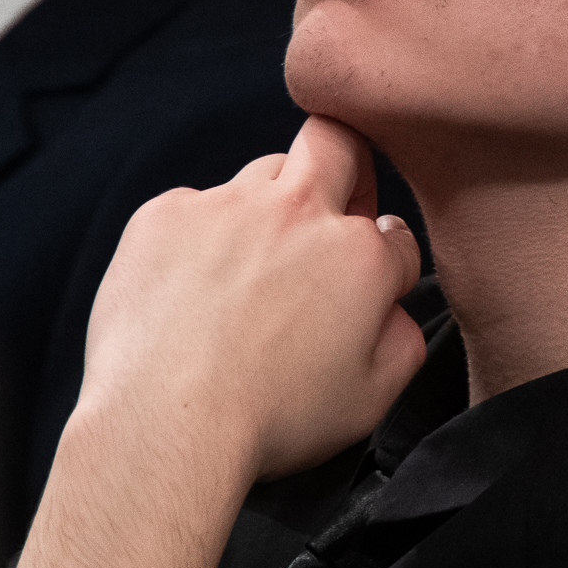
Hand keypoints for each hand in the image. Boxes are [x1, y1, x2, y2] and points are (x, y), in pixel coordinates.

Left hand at [0, 119, 426, 567]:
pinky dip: (196, 240)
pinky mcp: (166, 213)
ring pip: (261, 175)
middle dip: (341, 167)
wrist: (165, 423)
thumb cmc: (266, 421)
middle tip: (323, 218)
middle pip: (335, 143)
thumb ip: (402, 339)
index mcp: (357, 254)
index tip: (359, 286)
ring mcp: (225, 204)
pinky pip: (193, 207)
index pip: (394, 233)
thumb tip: (395, 309)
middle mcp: (296, 211)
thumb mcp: (371, 398)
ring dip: (264, 210)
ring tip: (243, 276)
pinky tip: (186, 293)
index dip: (384, 260)